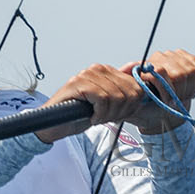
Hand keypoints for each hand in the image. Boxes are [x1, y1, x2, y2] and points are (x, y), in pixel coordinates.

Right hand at [32, 49, 194, 141]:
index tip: (118, 116)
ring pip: (117, 97)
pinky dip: (99, 114)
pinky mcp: (79, 83)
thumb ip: (122, 97)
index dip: (132, 106)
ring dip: (109, 115)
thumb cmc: (78, 115)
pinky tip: (91, 118)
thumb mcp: (106, 106)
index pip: (135, 87)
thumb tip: (142, 95)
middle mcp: (98, 69)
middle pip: (130, 93)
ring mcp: (88, 75)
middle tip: (106, 119)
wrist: (52, 124)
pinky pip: (103, 99)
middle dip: (121, 112)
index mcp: (107, 71)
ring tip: (97, 118)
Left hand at [119, 49, 194, 133]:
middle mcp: (157, 59)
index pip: (159, 72)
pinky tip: (188, 90)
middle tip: (174, 102)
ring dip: (188, 89)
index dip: (167, 89)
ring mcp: (173, 57)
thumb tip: (125, 72)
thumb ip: (128, 93)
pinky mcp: (187, 59)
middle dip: (179, 93)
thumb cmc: (147, 110)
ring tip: (180, 97)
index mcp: (143, 68)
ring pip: (190, 71)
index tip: (167, 102)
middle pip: (179, 74)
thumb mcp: (133, 107)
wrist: (162, 112)